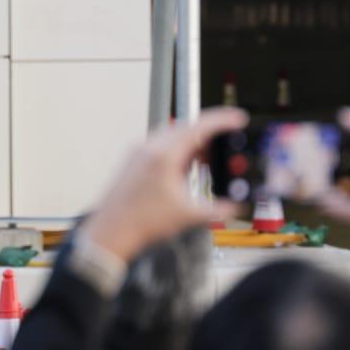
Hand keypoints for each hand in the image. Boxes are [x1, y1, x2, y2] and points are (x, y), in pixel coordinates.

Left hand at [82, 108, 246, 263]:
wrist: (110, 232)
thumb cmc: (141, 223)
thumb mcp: (188, 215)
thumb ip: (218, 209)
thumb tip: (235, 206)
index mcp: (164, 155)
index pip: (200, 127)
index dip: (223, 120)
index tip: (238, 118)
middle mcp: (149, 147)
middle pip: (187, 128)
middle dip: (210, 134)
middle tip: (226, 145)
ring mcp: (138, 151)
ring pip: (173, 135)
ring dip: (193, 142)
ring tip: (206, 160)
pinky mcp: (132, 159)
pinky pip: (160, 144)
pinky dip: (178, 149)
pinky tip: (184, 168)